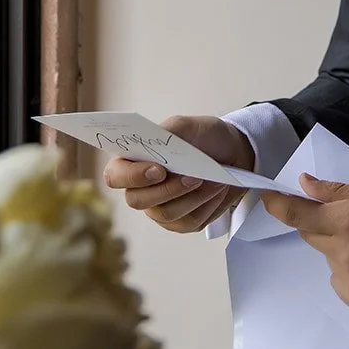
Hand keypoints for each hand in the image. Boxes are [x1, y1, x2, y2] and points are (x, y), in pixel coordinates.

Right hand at [103, 115, 253, 232]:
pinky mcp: (181, 222)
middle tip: (195, 177)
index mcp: (133, 161)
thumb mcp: (189, 125)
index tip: (159, 169)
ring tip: (215, 180)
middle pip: (137, 200)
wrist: (233, 153)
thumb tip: (159, 137)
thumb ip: (171, 131)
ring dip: (194, 196)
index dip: (131, 176)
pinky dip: (207, 205)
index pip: (114, 176)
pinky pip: (190, 222)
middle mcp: (141, 189)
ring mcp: (159, 209)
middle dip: (168, 190)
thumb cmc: (204, 137)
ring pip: (167, 213)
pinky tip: (218, 189)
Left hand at [262, 175, 348, 316]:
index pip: (297, 214)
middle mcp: (343, 253)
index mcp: (347, 221)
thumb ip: (337, 192)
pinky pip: (341, 284)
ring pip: (328, 262)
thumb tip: (305, 184)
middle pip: (312, 236)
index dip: (278, 205)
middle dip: (324, 227)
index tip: (268, 199)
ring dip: (341, 253)